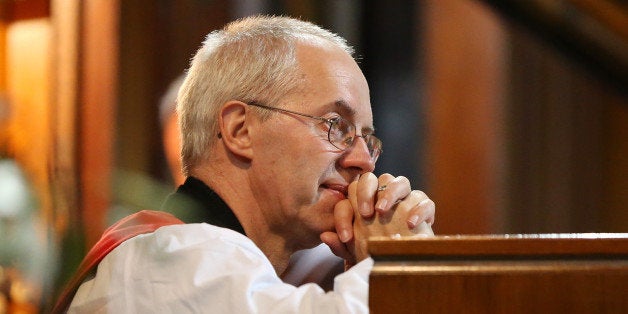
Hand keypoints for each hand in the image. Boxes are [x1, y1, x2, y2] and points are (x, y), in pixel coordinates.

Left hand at [320, 172, 434, 263]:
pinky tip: (411, 224)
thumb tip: (325, 236)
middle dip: (366, 192)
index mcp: (362, 201)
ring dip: (390, 193)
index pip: (349, 196)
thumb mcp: (354, 252)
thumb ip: (340, 244)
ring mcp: (404, 200)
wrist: (399, 262)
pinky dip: (419, 209)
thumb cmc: (373, 252)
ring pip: (400, 181)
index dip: (344, 215)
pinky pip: (423, 200)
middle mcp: (382, 195)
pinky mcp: (423, 208)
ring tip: (382, 211)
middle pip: (372, 178)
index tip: (346, 237)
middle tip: (365, 213)